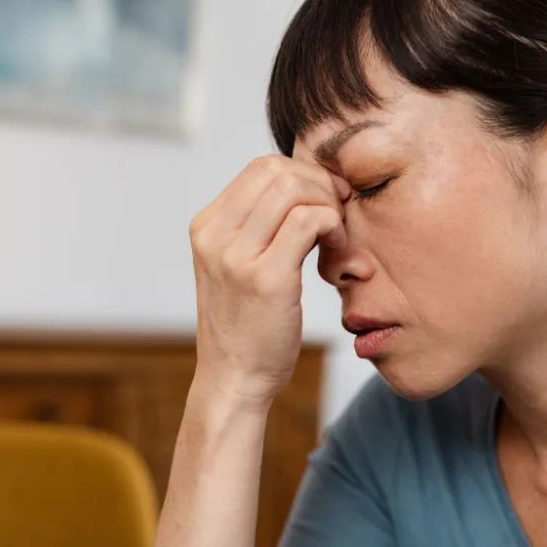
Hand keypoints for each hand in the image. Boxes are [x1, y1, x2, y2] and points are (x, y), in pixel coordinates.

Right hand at [188, 155, 350, 403]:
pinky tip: (337, 248)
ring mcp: (236, 256)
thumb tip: (305, 187)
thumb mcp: (239, 266)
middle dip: (319, 183)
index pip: (261, 167)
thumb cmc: (247, 325)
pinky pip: (309, 221)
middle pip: (278, 171)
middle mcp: (215, 235)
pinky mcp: (266, 278)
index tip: (327, 198)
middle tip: (340, 211)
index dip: (303, 173)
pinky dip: (333, 224)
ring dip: (328, 203)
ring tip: (337, 234)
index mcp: (207, 226)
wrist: (234, 379)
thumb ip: (259, 227)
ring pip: (294, 189)